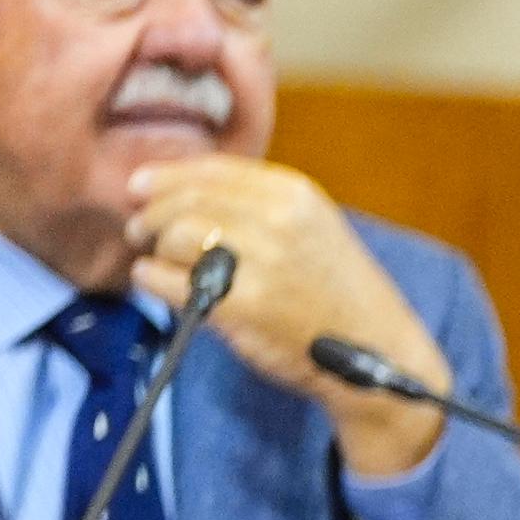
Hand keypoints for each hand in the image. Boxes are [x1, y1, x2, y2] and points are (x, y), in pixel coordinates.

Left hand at [123, 155, 450, 478]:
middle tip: (141, 230)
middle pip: (185, 201)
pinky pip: (169, 280)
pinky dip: (152, 280)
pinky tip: (159, 284)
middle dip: (152, 214)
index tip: (140, 187)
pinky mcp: (244, 308)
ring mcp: (263, 265)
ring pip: (174, 236)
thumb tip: (177, 186)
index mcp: (294, 194)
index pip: (210, 170)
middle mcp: (279, 221)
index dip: (166, 177)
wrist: (379, 349)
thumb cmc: (338, 291)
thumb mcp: (312, 227)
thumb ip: (258, 203)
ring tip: (158, 260)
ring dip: (154, 248)